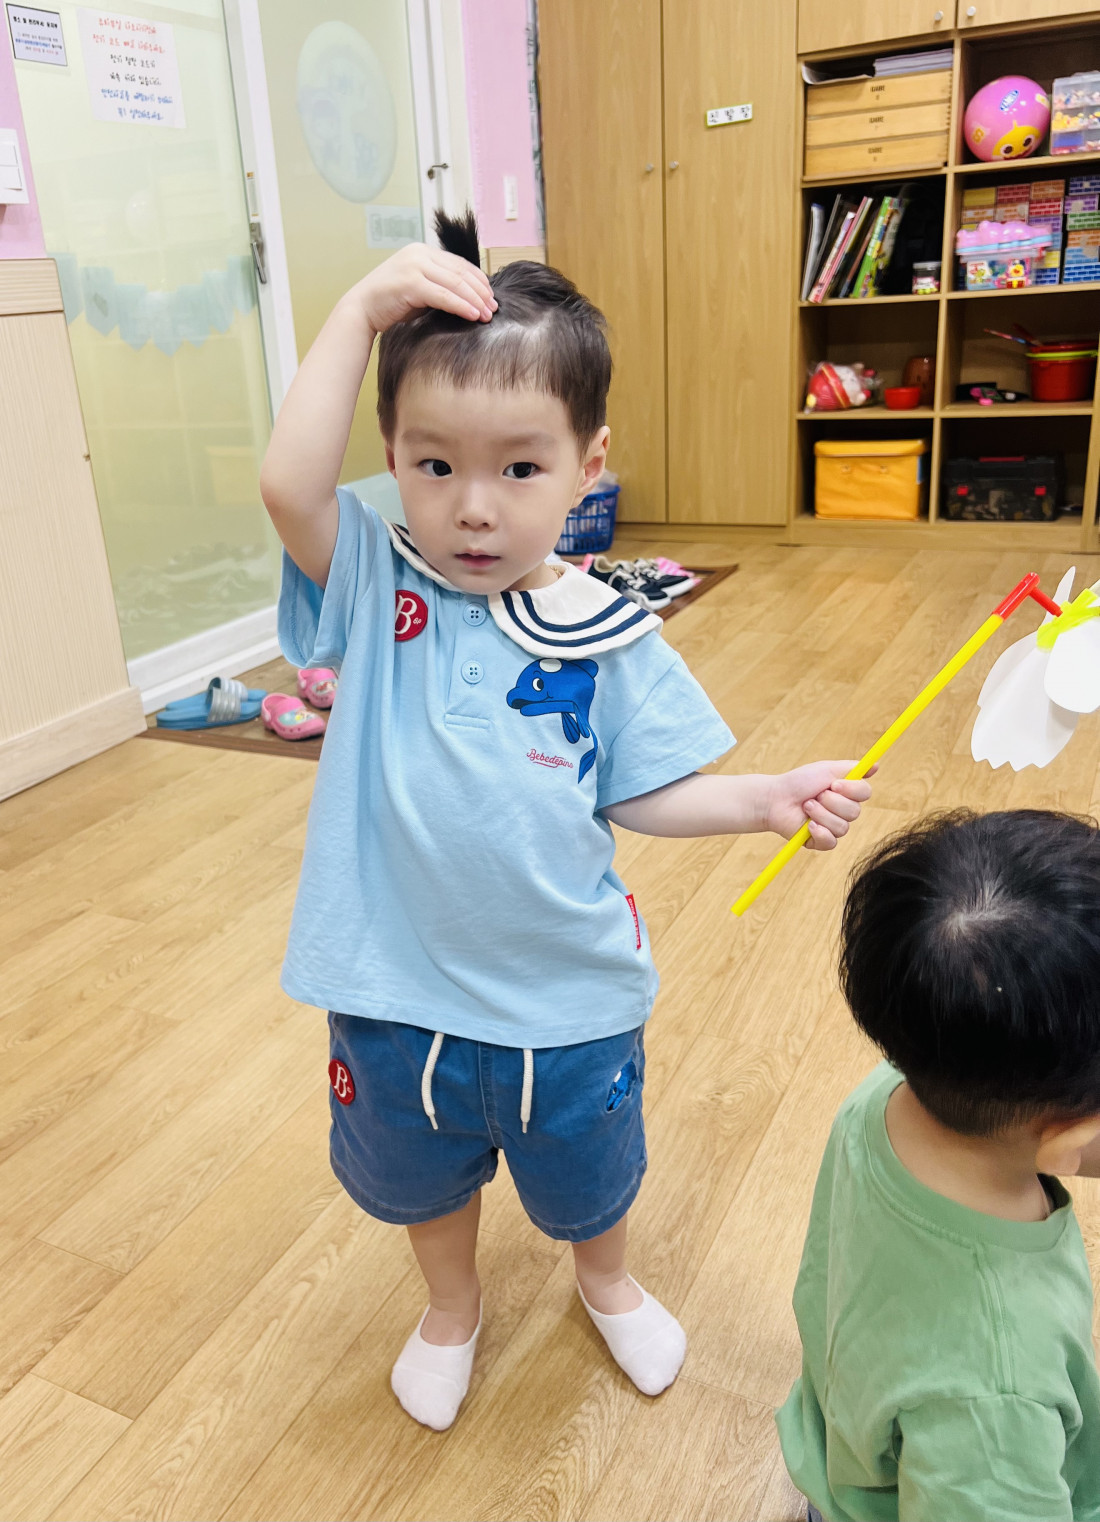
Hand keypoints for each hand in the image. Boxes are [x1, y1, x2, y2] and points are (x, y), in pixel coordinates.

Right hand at [351, 242, 496, 337]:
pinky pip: (444, 295)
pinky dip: (461, 305)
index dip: (479, 281)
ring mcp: (414, 265)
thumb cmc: (390, 303)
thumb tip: (469, 298)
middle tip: (493, 308)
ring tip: (487, 315)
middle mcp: (419, 253)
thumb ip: (439, 286)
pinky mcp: (411, 282)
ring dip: (475, 300)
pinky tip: (473, 315)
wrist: (361, 309)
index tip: (491, 297)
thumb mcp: (419, 289)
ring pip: (455, 282)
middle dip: (481, 291)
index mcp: (422, 251)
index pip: (459, 264)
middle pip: (461, 272)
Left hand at [764, 761, 874, 850]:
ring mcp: (832, 827)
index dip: (851, 790)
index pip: (865, 793)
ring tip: (806, 806)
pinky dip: (819, 832)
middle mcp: (842, 811)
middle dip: (831, 802)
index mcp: (846, 793)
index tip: (833, 784)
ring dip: (821, 814)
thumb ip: (852, 768)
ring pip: (842, 827)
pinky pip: (831, 842)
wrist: (775, 798)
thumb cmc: (799, 782)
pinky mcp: (820, 841)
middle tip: (814, 796)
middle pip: (854, 812)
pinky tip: (808, 825)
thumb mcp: (826, 769)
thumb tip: (876, 766)